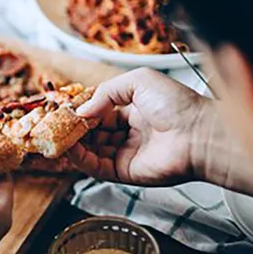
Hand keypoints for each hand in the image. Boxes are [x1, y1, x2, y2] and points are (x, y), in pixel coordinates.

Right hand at [67, 68, 215, 185]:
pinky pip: (96, 167)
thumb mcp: (139, 81)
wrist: (198, 134)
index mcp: (134, 111)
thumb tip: (82, 110)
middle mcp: (129, 133)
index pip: (99, 113)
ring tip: (56, 136)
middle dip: (73, 128)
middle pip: (92, 133)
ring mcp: (126, 154)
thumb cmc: (178, 105)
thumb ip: (106, 92)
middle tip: (54, 124)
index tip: (64, 109)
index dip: (82, 111)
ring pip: (90, 151)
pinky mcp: (124, 172)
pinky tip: (69, 149)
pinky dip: (80, 160)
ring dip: (72, 144)